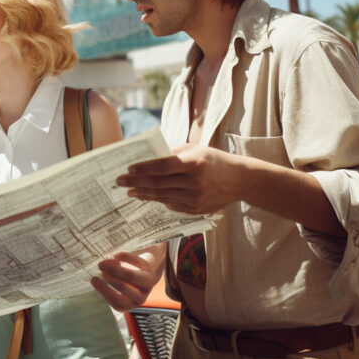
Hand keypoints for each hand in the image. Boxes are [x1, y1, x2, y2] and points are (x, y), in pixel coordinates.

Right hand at [90, 247, 164, 311]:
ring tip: (103, 262)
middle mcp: (140, 295)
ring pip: (131, 276)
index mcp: (130, 303)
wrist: (151, 269)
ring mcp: (146, 282)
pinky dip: (123, 257)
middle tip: (99, 268)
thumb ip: (109, 276)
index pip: (117, 302)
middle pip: (124, 288)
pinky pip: (134, 260)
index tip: (93, 279)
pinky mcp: (149, 267)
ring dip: (115, 268)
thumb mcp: (118, 282)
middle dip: (109, 278)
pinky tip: (115, 256)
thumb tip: (102, 266)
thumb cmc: (128, 279)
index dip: (104, 291)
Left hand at [117, 144, 238, 213]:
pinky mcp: (196, 209)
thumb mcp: (196, 149)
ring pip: (162, 196)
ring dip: (143, 193)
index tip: (128, 169)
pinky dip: (159, 200)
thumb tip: (149, 160)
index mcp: (194, 163)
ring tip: (130, 191)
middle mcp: (194, 182)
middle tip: (119, 182)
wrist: (239, 180)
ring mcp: (195, 198)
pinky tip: (147, 196)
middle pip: (158, 183)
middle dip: (135, 183)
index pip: (161, 167)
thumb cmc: (214, 160)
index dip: (143, 169)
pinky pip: (172, 205)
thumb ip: (174, 154)